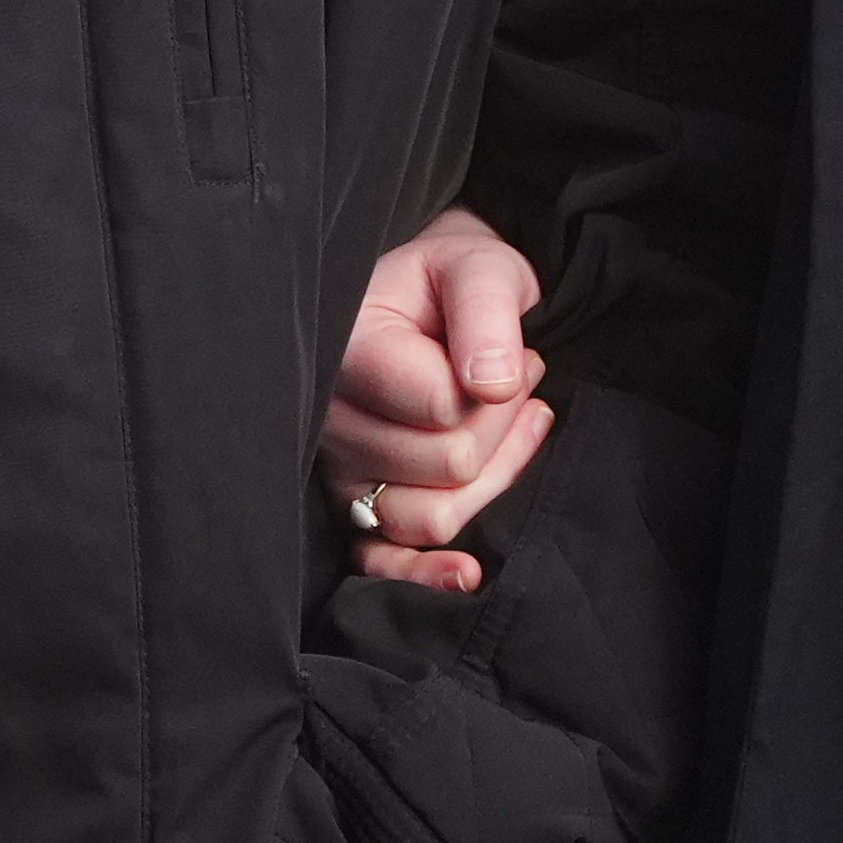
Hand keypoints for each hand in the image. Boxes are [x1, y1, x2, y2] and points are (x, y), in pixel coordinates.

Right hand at [320, 203, 552, 595]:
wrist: (425, 304)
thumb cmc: (450, 284)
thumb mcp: (479, 268)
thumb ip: (487, 312)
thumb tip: (493, 384)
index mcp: (348, 350)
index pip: (444, 407)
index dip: (500, 388)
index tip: (513, 352)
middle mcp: (329, 418)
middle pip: (449, 467)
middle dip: (502, 427)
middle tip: (514, 379)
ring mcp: (338, 469)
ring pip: (434, 517)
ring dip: (495, 476)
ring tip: (507, 419)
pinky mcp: (353, 508)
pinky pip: (382, 562)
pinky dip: (425, 574)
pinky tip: (468, 574)